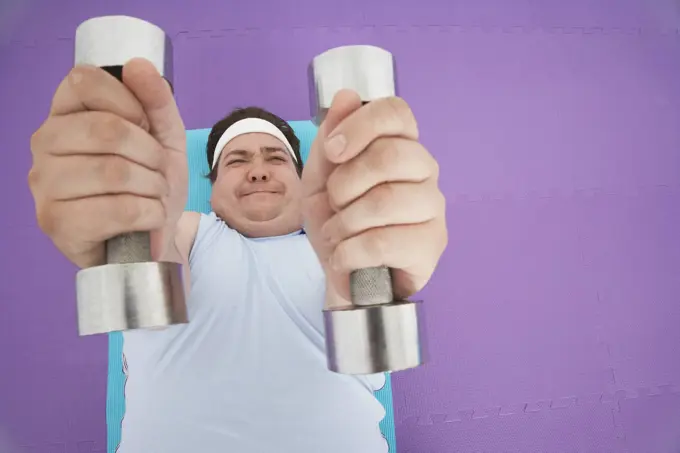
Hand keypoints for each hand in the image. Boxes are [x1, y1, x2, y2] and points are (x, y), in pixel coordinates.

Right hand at [29, 58, 187, 267]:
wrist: (153, 239)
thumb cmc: (151, 182)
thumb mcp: (164, 137)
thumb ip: (156, 100)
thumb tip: (137, 65)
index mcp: (64, 114)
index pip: (85, 81)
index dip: (129, 103)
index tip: (145, 128)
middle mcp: (43, 143)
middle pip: (107, 130)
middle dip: (151, 154)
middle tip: (158, 171)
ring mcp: (44, 184)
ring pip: (114, 172)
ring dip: (153, 187)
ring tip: (154, 195)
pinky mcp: (56, 222)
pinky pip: (118, 210)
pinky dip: (150, 214)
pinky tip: (149, 218)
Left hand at [302, 90, 447, 307]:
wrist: (343, 272)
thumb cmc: (336, 219)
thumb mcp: (319, 178)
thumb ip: (330, 138)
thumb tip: (346, 96)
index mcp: (399, 144)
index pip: (395, 112)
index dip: (360, 126)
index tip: (333, 152)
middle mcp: (424, 169)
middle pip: (391, 155)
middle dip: (345, 183)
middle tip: (334, 202)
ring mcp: (433, 207)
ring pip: (386, 201)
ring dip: (345, 222)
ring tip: (337, 234)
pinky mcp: (432, 244)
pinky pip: (385, 242)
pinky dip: (351, 252)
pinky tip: (346, 256)